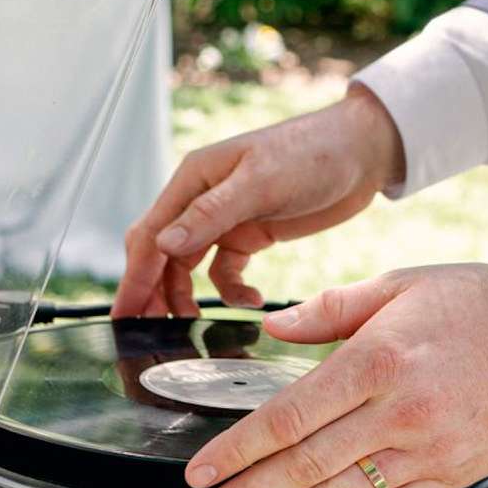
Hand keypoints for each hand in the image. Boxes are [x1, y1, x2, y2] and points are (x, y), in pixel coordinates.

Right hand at [113, 83, 404, 317]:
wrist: (364, 152)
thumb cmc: (313, 151)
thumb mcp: (262, 181)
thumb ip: (211, 213)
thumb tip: (161, 245)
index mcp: (195, 178)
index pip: (150, 234)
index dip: (134, 277)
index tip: (124, 315)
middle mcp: (203, 198)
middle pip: (162, 254)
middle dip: (153, 293)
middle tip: (149, 335)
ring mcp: (227, 218)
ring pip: (189, 266)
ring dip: (187, 296)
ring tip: (192, 326)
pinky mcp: (253, 233)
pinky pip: (227, 270)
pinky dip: (232, 290)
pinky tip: (252, 300)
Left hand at [180, 263, 487, 487]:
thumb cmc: (484, 302)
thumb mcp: (403, 284)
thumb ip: (333, 308)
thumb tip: (276, 325)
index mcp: (379, 358)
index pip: (290, 414)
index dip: (238, 449)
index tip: (201, 471)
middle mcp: (400, 410)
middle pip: (304, 466)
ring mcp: (429, 449)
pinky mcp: (454, 473)